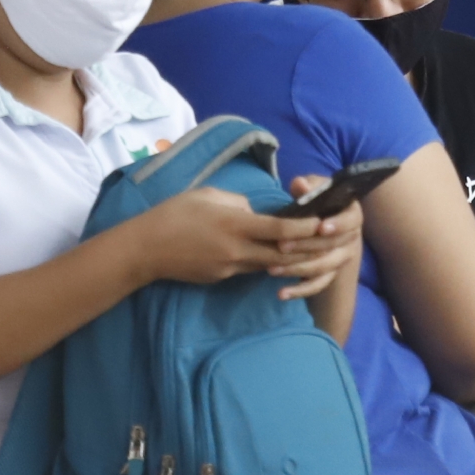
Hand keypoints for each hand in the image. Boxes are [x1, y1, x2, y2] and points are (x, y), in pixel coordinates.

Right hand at [131, 185, 339, 292]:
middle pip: (283, 254)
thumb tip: (255, 212)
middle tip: (328, 242)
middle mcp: (237, 250)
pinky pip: (249, 269)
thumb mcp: (208, 195)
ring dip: (289, 259)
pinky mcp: (222, 278)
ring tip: (310, 251)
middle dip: (308, 249)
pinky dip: (264, 262)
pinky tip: (274, 256)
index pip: (280, 230)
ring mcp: (230, 268)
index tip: (323, 223)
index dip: (305, 229)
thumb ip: (238, 203)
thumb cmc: (174, 213)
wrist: (145, 249)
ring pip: (268, 264)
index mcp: (235, 225)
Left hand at [273, 176, 363, 299]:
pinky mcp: (330, 274)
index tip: (320, 227)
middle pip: (332, 247)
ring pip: (323, 268)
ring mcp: (341, 258)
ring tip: (272, 268)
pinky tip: (282, 294)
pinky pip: (318, 285)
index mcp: (351, 214)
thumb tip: (300, 184)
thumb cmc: (317, 201)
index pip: (350, 220)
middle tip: (281, 246)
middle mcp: (350, 238)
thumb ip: (308, 186)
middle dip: (305, 247)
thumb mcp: (314, 188)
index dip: (337, 224)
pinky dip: (300, 290)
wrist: (324, 222)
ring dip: (298, 269)